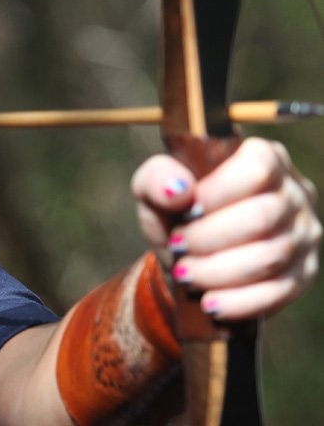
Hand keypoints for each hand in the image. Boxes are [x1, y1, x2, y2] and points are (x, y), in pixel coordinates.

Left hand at [131, 137, 319, 319]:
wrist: (186, 256)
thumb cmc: (174, 211)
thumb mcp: (154, 189)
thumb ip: (157, 178)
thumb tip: (177, 189)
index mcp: (264, 156)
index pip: (257, 169)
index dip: (217, 194)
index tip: (184, 212)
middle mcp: (294, 191)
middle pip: (263, 216)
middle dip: (211, 238)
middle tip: (179, 246)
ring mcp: (304, 233)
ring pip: (271, 256)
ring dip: (219, 271)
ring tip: (186, 273)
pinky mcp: (303, 272)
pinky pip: (280, 292)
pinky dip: (240, 301)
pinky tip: (211, 303)